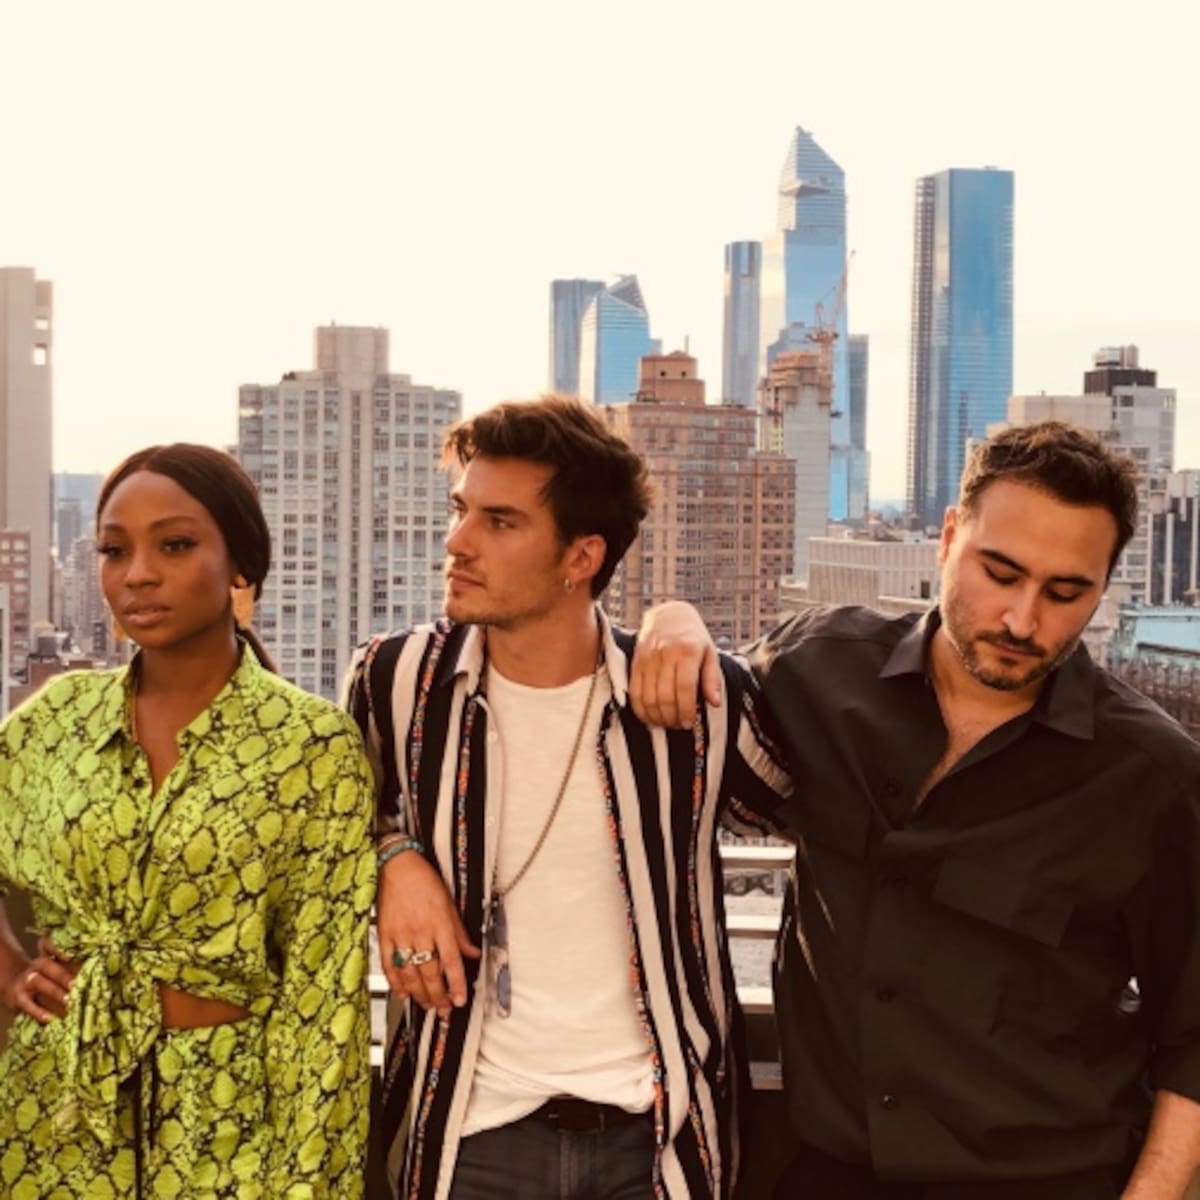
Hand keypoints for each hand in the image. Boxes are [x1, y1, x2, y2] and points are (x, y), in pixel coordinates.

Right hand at [0, 938, 77, 1023]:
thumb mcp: (58, 970)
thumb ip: (75, 969)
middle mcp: (36, 965)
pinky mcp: (18, 997)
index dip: (57, 948)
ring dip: (55, 991)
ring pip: (38, 982)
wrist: (17, 987)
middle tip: (78, 985)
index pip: (48, 944)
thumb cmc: (49, 978)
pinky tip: (50, 1018)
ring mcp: (25, 980)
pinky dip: (38, 1011)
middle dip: (64, 976)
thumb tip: (97, 973)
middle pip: (47, 965)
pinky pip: (27, 1004)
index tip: (70, 956)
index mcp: (48, 955)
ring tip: (69, 1001)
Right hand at [377, 850, 480, 1017]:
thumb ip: (460, 932)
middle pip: (430, 972)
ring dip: (419, 994)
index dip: (456, 983)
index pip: (451, 960)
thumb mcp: (449, 903)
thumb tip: (474, 952)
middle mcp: (420, 932)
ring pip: (410, 974)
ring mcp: (400, 935)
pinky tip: (403, 993)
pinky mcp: (383, 935)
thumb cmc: (423, 880)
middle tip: (445, 1010)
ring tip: (428, 1005)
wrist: (395, 865)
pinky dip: (396, 982)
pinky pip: (388, 964)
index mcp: (439, 923)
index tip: (461, 999)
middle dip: (438, 996)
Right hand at [630, 601, 721, 728]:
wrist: (667, 615)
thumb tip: (715, 702)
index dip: (687, 709)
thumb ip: (712, 678)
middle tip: (679, 725)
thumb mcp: (710, 652)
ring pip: (647, 697)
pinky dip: (640, 710)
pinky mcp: (635, 663)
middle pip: (665, 696)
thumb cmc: (692, 637)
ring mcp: (647, 659)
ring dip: (657, 716)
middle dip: (672, 717)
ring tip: (667, 722)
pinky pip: (634, 692)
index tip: (690, 722)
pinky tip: (650, 717)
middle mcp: (665, 653)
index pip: (685, 687)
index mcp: (687, 650)